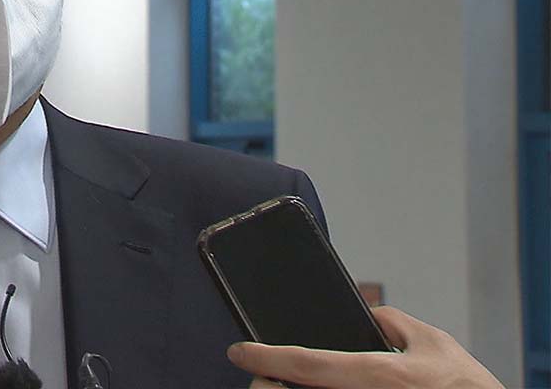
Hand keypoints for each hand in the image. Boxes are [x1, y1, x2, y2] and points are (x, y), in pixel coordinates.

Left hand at [228, 306, 502, 388]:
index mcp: (379, 374)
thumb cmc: (462, 385)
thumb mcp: (432, 342)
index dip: (264, 357)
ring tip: (281, 377)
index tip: (237, 350)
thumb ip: (391, 322)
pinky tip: (306, 383)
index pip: (305, 364)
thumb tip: (364, 316)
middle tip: (258, 370)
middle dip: (269, 381)